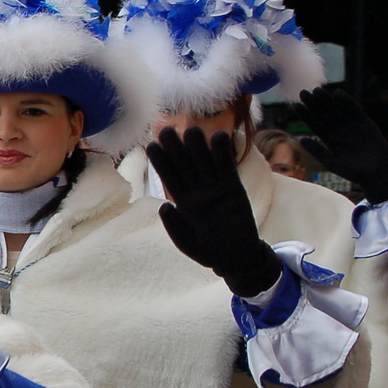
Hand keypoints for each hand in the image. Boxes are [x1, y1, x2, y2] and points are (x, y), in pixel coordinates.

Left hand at [146, 127, 281, 296]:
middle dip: (175, 148)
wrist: (236, 257)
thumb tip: (165, 206)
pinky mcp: (233, 188)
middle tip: (166, 129)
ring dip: (198, 146)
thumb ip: (175, 227)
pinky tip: (219, 136)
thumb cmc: (209, 252)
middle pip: (185, 165)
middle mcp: (197, 192)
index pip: (170, 178)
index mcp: (183, 203)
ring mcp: (215, 188)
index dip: (160, 162)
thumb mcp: (187, 243)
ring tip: (191, 129)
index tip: (150, 146)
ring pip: (204, 163)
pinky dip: (224, 153)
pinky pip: (227, 168)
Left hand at [293, 87, 387, 203]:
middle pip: (323, 114)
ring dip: (327, 100)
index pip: (314, 124)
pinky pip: (354, 110)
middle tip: (303, 93)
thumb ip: (318, 152)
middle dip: (314, 104)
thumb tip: (302, 140)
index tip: (295, 105)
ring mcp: (351, 125)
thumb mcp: (332, 163)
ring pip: (336, 109)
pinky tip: (338, 94)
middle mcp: (338, 129)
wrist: (377, 173)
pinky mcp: (364, 122)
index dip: (305, 115)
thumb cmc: (353, 171)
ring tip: (317, 91)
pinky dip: (347, 102)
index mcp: (329, 139)